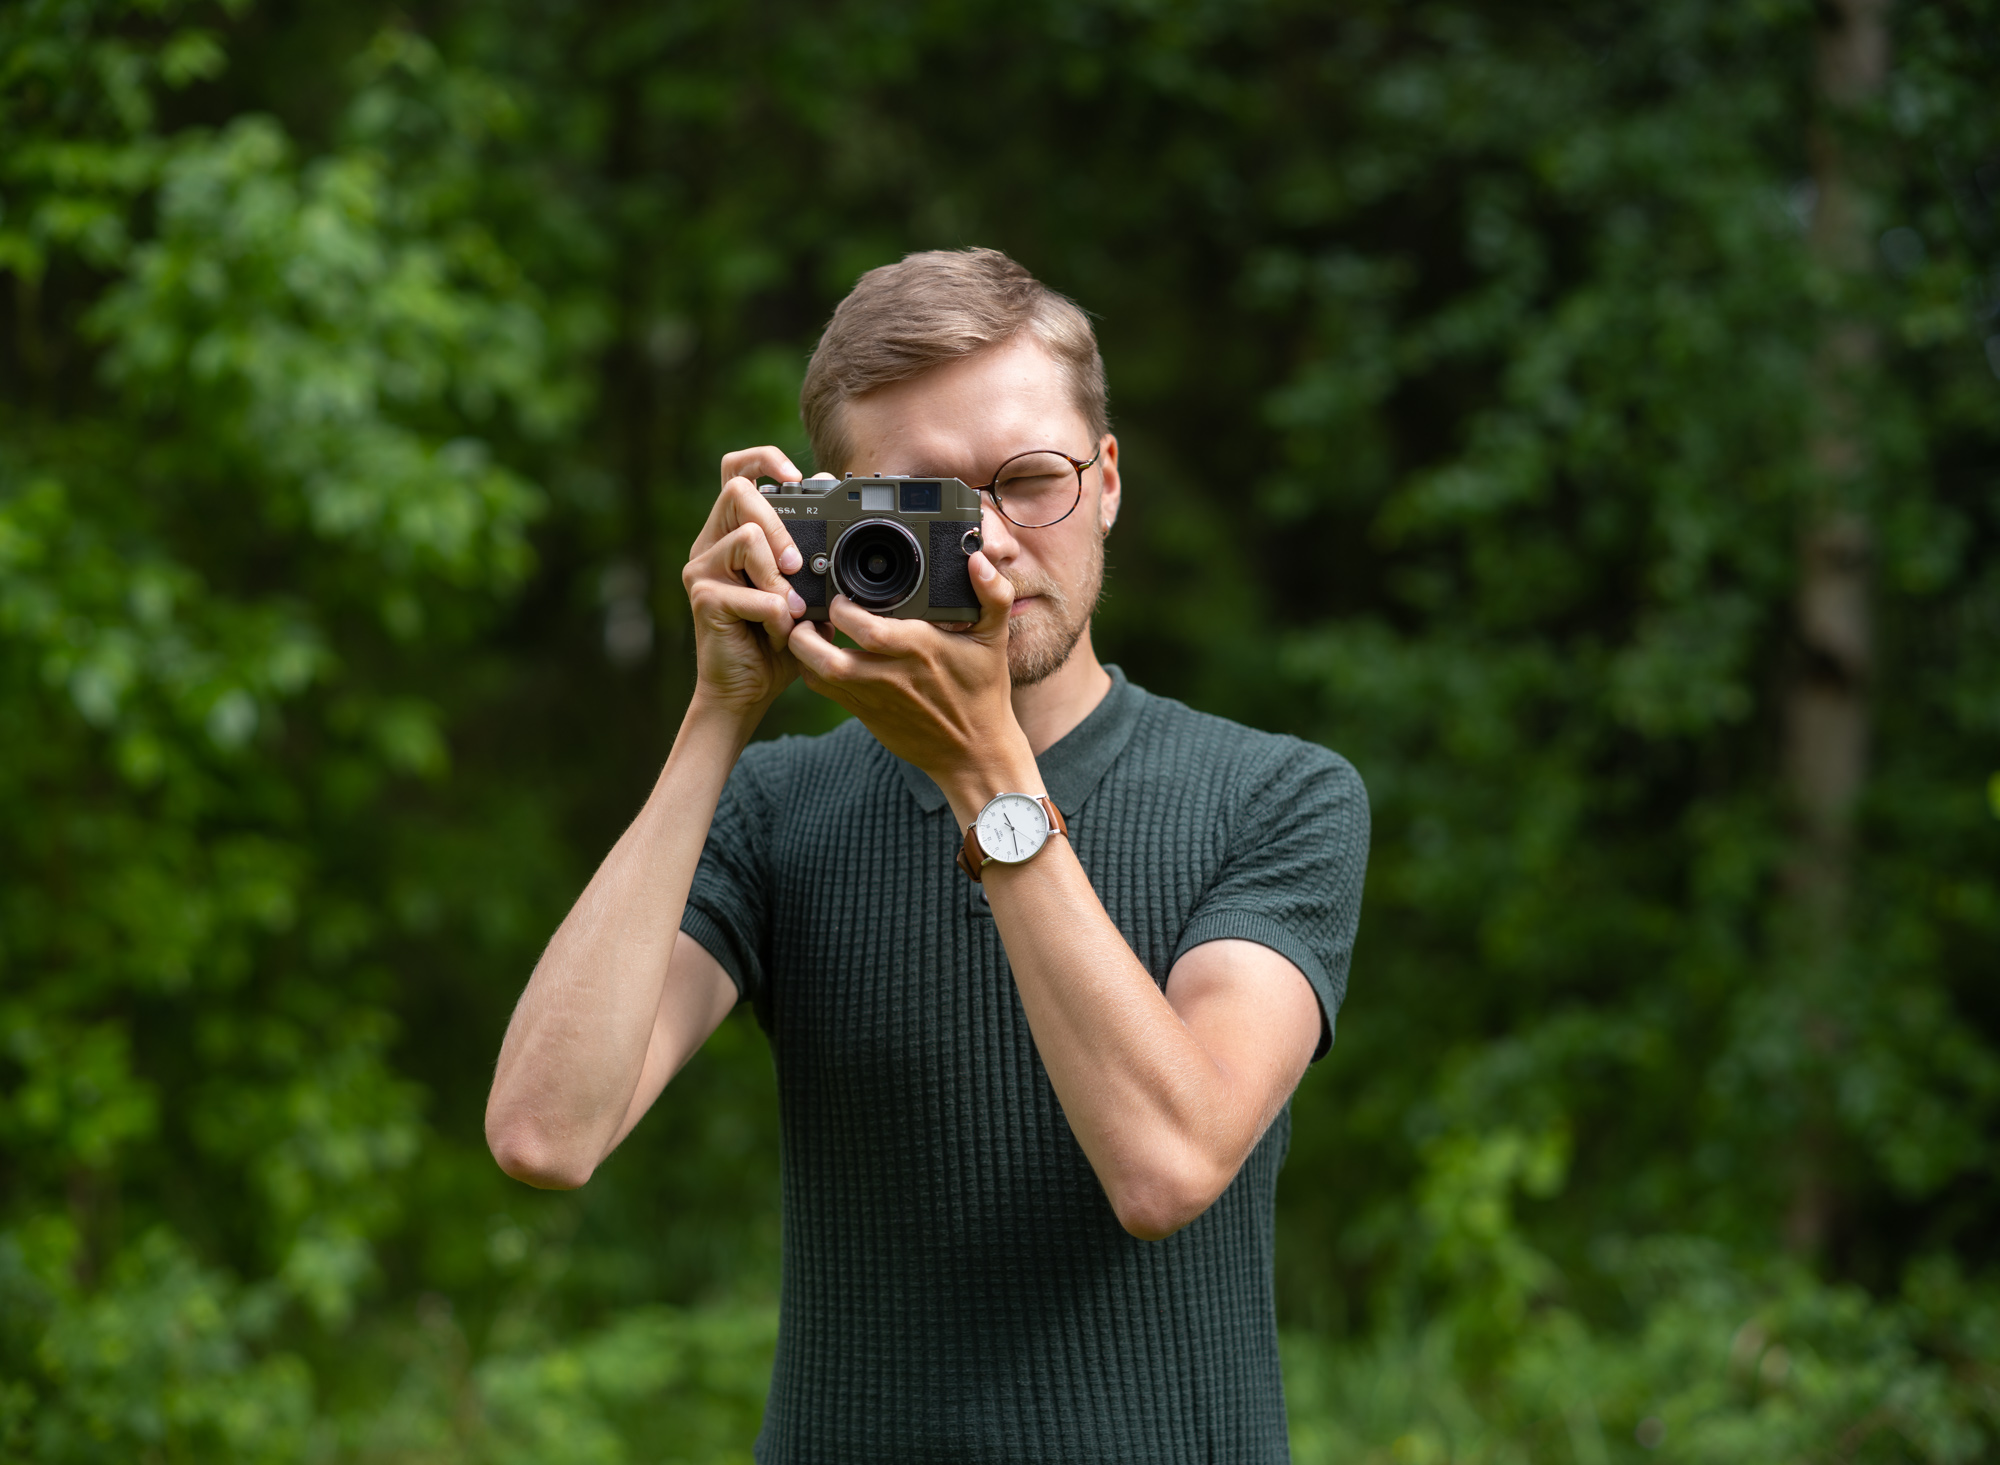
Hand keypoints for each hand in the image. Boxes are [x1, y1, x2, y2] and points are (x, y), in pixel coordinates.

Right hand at [682, 447, 810, 719]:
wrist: (746, 692)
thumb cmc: (775, 644)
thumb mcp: (805, 595)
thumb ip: (814, 562)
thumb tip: (848, 530)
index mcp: (733, 534)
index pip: (736, 471)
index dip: (765, 460)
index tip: (799, 479)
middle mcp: (710, 544)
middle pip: (737, 491)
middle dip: (778, 524)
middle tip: (797, 565)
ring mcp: (702, 569)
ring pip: (746, 537)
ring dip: (780, 577)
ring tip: (790, 610)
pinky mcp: (702, 597)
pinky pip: (754, 591)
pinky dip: (776, 615)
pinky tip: (776, 634)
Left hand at [789, 549, 1034, 815]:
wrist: (973, 752)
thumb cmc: (982, 692)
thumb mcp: (994, 639)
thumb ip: (992, 595)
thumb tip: (978, 559)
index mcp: (920, 649)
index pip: (865, 628)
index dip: (842, 607)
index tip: (842, 595)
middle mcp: (890, 675)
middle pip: (827, 656)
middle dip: (807, 630)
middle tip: (811, 611)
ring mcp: (873, 697)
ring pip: (818, 674)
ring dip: (804, 650)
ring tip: (809, 629)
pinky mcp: (864, 713)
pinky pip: (824, 690)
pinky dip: (812, 669)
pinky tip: (820, 653)